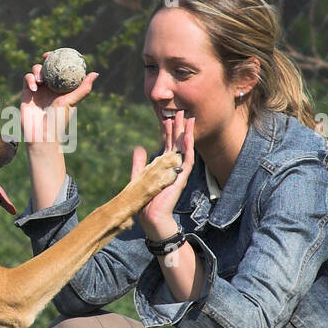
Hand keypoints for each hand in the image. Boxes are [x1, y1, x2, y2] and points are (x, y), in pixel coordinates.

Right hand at [19, 51, 98, 144]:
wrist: (42, 134)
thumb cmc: (59, 120)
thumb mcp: (72, 102)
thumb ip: (83, 88)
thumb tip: (96, 73)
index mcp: (61, 87)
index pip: (61, 69)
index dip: (60, 58)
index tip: (58, 53)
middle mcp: (50, 87)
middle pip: (47, 67)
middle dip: (46, 59)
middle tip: (46, 56)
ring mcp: (38, 89)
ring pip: (36, 71)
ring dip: (37, 71)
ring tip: (40, 80)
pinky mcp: (27, 93)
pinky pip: (27, 79)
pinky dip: (30, 79)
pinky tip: (34, 88)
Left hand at [131, 112, 194, 239]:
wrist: (151, 216)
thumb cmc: (146, 200)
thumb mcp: (140, 177)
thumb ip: (139, 163)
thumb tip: (139, 148)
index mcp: (163, 165)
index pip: (168, 144)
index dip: (168, 130)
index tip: (167, 116)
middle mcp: (173, 166)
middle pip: (178, 142)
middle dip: (179, 127)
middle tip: (180, 110)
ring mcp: (179, 171)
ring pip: (185, 148)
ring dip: (186, 133)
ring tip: (188, 118)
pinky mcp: (181, 177)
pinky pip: (187, 160)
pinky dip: (188, 148)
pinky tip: (188, 136)